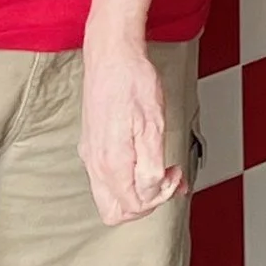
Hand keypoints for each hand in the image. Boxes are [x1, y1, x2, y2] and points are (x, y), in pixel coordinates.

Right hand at [81, 28, 185, 225]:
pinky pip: (107, 176)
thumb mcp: (153, 125)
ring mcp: (91, 154)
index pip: (132, 206)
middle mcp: (95, 163)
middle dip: (145, 204)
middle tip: (167, 181)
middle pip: (115, 211)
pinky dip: (128, 177)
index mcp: (111, 162)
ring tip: (163, 172)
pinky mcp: (92, 144)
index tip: (174, 175)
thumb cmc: (133, 82)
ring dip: (138, 192)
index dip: (158, 198)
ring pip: (110, 196)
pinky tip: (146, 161)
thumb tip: (151, 191)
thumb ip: (150, 166)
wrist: (111, 54)